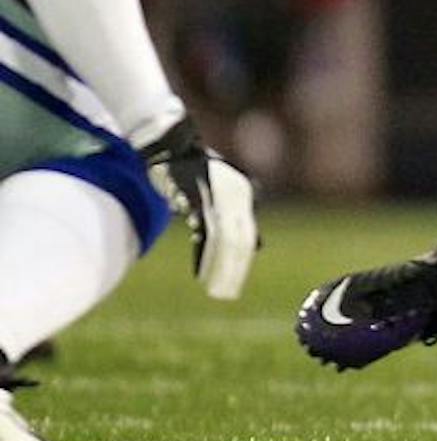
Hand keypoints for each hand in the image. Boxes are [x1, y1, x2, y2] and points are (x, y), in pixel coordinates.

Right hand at [139, 116, 258, 299]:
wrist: (174, 146)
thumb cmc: (199, 172)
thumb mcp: (226, 194)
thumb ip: (239, 219)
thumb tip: (258, 247)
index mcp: (244, 196)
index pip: (248, 238)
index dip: (241, 263)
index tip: (234, 285)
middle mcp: (236, 197)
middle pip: (239, 243)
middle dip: (233, 270)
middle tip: (226, 294)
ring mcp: (217, 197)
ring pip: (223, 240)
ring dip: (218, 267)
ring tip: (213, 288)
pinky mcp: (196, 196)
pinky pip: (202, 229)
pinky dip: (201, 251)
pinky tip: (199, 269)